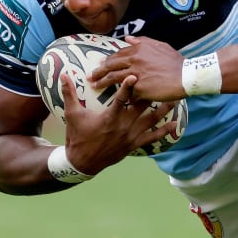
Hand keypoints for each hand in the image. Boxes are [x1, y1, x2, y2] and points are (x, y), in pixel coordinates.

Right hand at [60, 74, 176, 172]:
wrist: (82, 162)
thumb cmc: (77, 136)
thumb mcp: (72, 114)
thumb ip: (69, 93)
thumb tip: (63, 75)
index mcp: (109, 117)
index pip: (120, 99)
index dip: (127, 87)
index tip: (134, 75)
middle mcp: (123, 126)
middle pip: (141, 107)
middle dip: (151, 94)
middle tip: (163, 82)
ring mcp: (130, 136)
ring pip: (150, 121)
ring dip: (163, 110)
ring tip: (174, 99)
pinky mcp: (134, 145)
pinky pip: (152, 138)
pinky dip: (163, 132)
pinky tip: (174, 125)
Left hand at [91, 36, 189, 101]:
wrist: (186, 76)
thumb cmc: (175, 62)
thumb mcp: (160, 46)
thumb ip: (142, 41)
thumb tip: (128, 38)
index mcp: (138, 49)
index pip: (117, 54)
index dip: (107, 61)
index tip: (100, 65)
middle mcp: (135, 60)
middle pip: (111, 66)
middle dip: (99, 71)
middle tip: (90, 76)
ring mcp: (136, 74)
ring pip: (114, 78)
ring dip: (102, 82)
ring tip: (94, 86)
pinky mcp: (140, 88)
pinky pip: (127, 92)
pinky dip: (121, 95)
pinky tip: (114, 99)